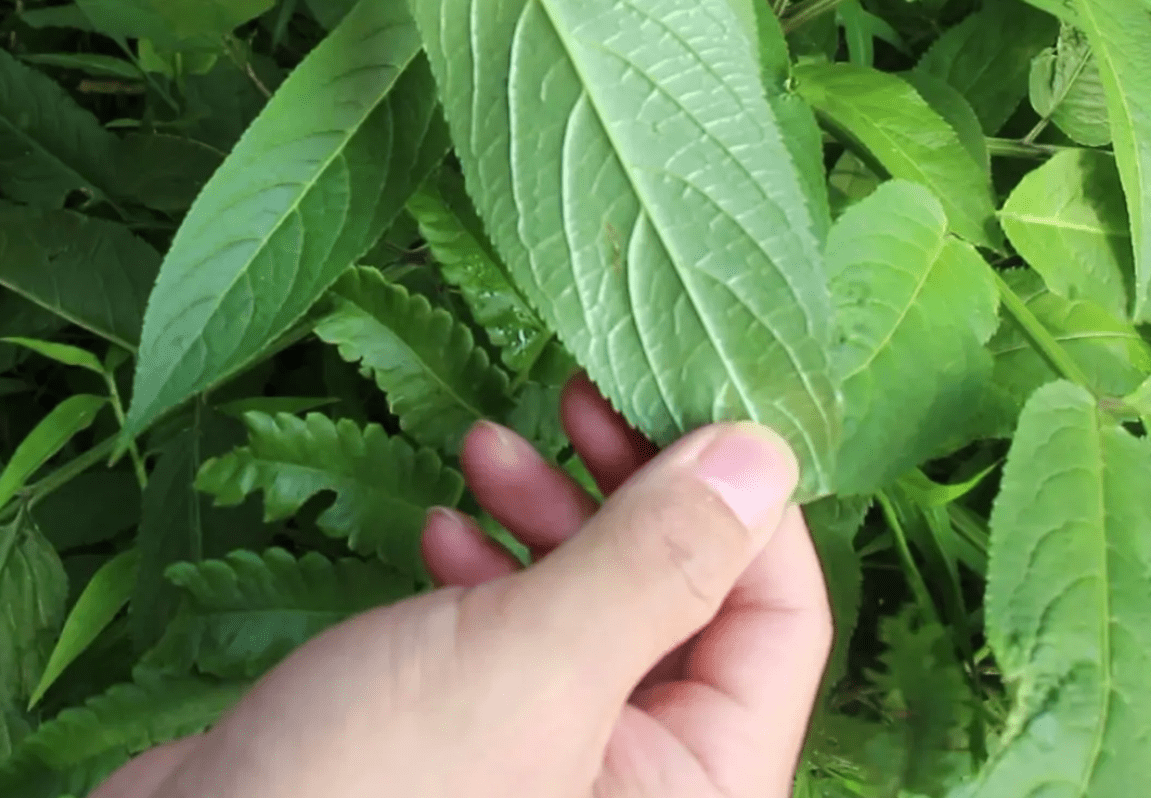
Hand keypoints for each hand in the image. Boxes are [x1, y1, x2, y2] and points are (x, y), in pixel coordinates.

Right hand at [96, 374, 831, 797]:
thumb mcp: (531, 665)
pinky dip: (492, 570)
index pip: (783, 617)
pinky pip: (524, 633)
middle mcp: (647, 779)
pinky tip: (438, 530)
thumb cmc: (367, 795)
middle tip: (576, 397)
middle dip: (632, 490)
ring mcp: (562, 756)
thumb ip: (659, 562)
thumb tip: (766, 454)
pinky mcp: (483, 737)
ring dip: (551, 513)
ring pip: (602, 603)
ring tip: (482, 446)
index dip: (744, 501)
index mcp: (701, 785)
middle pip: (691, 597)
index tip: (678, 394)